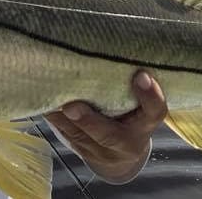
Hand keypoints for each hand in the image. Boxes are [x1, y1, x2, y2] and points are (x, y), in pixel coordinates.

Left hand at [45, 71, 166, 183]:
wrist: (124, 155)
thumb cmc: (133, 116)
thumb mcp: (140, 105)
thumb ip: (130, 85)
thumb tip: (109, 47)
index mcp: (146, 124)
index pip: (155, 111)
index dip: (150, 96)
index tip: (141, 75)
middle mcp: (128, 142)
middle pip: (109, 135)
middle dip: (89, 120)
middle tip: (72, 106)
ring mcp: (104, 152)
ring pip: (81, 138)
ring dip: (64, 121)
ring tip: (50, 102)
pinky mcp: (85, 153)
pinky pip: (68, 138)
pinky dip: (56, 122)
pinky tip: (46, 106)